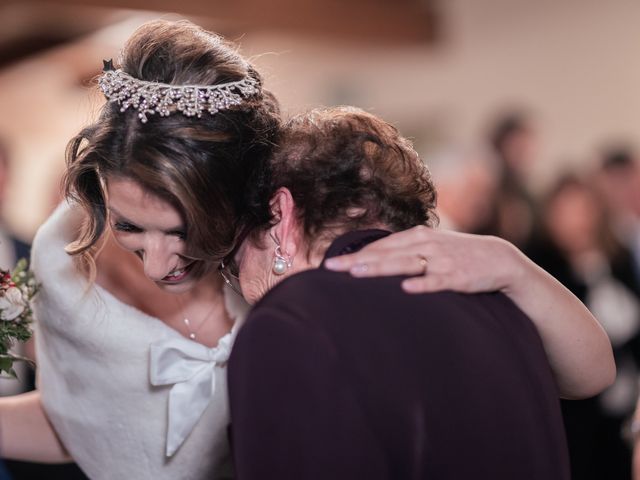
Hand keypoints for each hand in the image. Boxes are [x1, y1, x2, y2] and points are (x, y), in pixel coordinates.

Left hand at [324, 226, 524, 293]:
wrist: (497, 259)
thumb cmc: (457, 254)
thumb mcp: (430, 246)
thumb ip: (404, 250)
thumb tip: (375, 258)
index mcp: (417, 237)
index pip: (380, 246)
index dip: (355, 254)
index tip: (330, 263)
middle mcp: (425, 245)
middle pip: (385, 254)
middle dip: (357, 261)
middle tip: (331, 268)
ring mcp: (440, 260)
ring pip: (404, 264)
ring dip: (380, 268)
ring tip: (357, 273)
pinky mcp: (456, 277)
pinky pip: (436, 281)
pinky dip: (422, 284)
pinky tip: (406, 288)